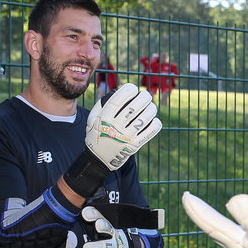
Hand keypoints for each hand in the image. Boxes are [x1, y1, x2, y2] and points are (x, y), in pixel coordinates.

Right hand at [63, 83, 161, 197]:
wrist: (99, 159)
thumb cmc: (97, 135)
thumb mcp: (92, 120)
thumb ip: (100, 105)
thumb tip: (115, 91)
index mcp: (104, 119)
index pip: (117, 101)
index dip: (127, 91)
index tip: (133, 87)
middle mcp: (115, 127)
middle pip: (133, 108)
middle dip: (143, 98)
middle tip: (146, 95)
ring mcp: (126, 137)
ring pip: (143, 119)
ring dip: (151, 109)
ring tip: (151, 106)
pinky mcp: (135, 145)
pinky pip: (149, 132)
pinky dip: (155, 124)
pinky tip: (154, 119)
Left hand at [81, 206, 138, 247]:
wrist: (127, 245)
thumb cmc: (109, 233)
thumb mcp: (103, 224)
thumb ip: (93, 218)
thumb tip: (84, 212)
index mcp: (108, 222)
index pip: (101, 216)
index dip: (94, 214)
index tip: (86, 213)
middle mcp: (114, 232)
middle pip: (108, 228)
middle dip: (103, 226)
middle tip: (97, 225)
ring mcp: (116, 244)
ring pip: (106, 245)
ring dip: (96, 247)